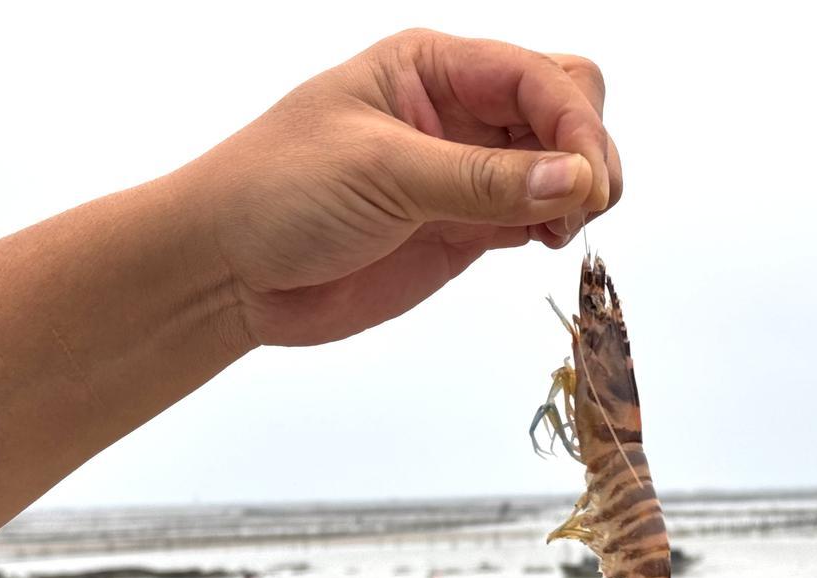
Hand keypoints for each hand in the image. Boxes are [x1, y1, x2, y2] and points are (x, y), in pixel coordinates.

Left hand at [186, 29, 622, 347]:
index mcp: (432, 68)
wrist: (229, 270)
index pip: (537, 78)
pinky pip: (535, 214)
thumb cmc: (275, 191)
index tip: (586, 179)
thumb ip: (480, 180)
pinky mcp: (465, 228)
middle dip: (587, 150)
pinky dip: (557, 225)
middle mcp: (458, 112)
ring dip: (579, 193)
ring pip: (559, 165)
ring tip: (561, 230)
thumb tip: (573, 179)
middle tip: (582, 204)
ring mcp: (464, 172)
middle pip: (563, 109)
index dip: (574, 124)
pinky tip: (549, 242)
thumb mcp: (380, 172)